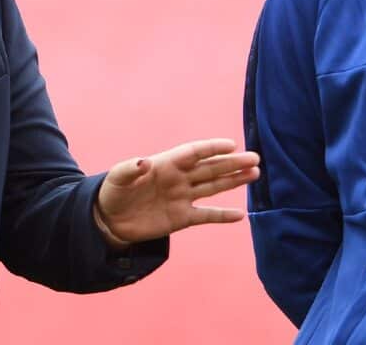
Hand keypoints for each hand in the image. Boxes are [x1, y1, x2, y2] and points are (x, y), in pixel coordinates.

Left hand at [95, 138, 259, 245]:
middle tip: (255, 158)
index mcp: (166, 164)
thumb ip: (129, 169)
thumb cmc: (113, 193)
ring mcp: (182, 198)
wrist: (109, 220)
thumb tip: (143, 162)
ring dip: (233, 180)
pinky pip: (206, 215)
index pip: (193, 153)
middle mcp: (179, 179)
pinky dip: (222, 216)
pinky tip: (240, 215)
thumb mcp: (117, 178)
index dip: (211, 148)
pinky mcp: (181, 218)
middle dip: (232, 163)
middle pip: (210, 168)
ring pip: (213, 187)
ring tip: (254, 173)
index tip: (231, 144)